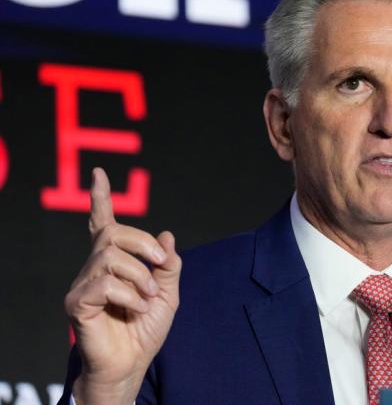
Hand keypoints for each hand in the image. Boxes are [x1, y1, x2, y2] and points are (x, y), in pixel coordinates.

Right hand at [64, 168, 180, 403]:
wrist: (133, 364)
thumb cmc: (145, 329)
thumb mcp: (167, 294)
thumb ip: (167, 265)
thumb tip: (167, 235)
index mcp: (115, 263)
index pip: (103, 224)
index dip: (101, 198)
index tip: (99, 174)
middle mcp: (94, 268)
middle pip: (113, 233)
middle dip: (142, 244)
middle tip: (159, 265)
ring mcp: (83, 285)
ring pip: (110, 257)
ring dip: (138, 276)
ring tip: (148, 297)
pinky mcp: (77, 304)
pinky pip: (104, 284)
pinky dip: (129, 295)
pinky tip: (136, 308)